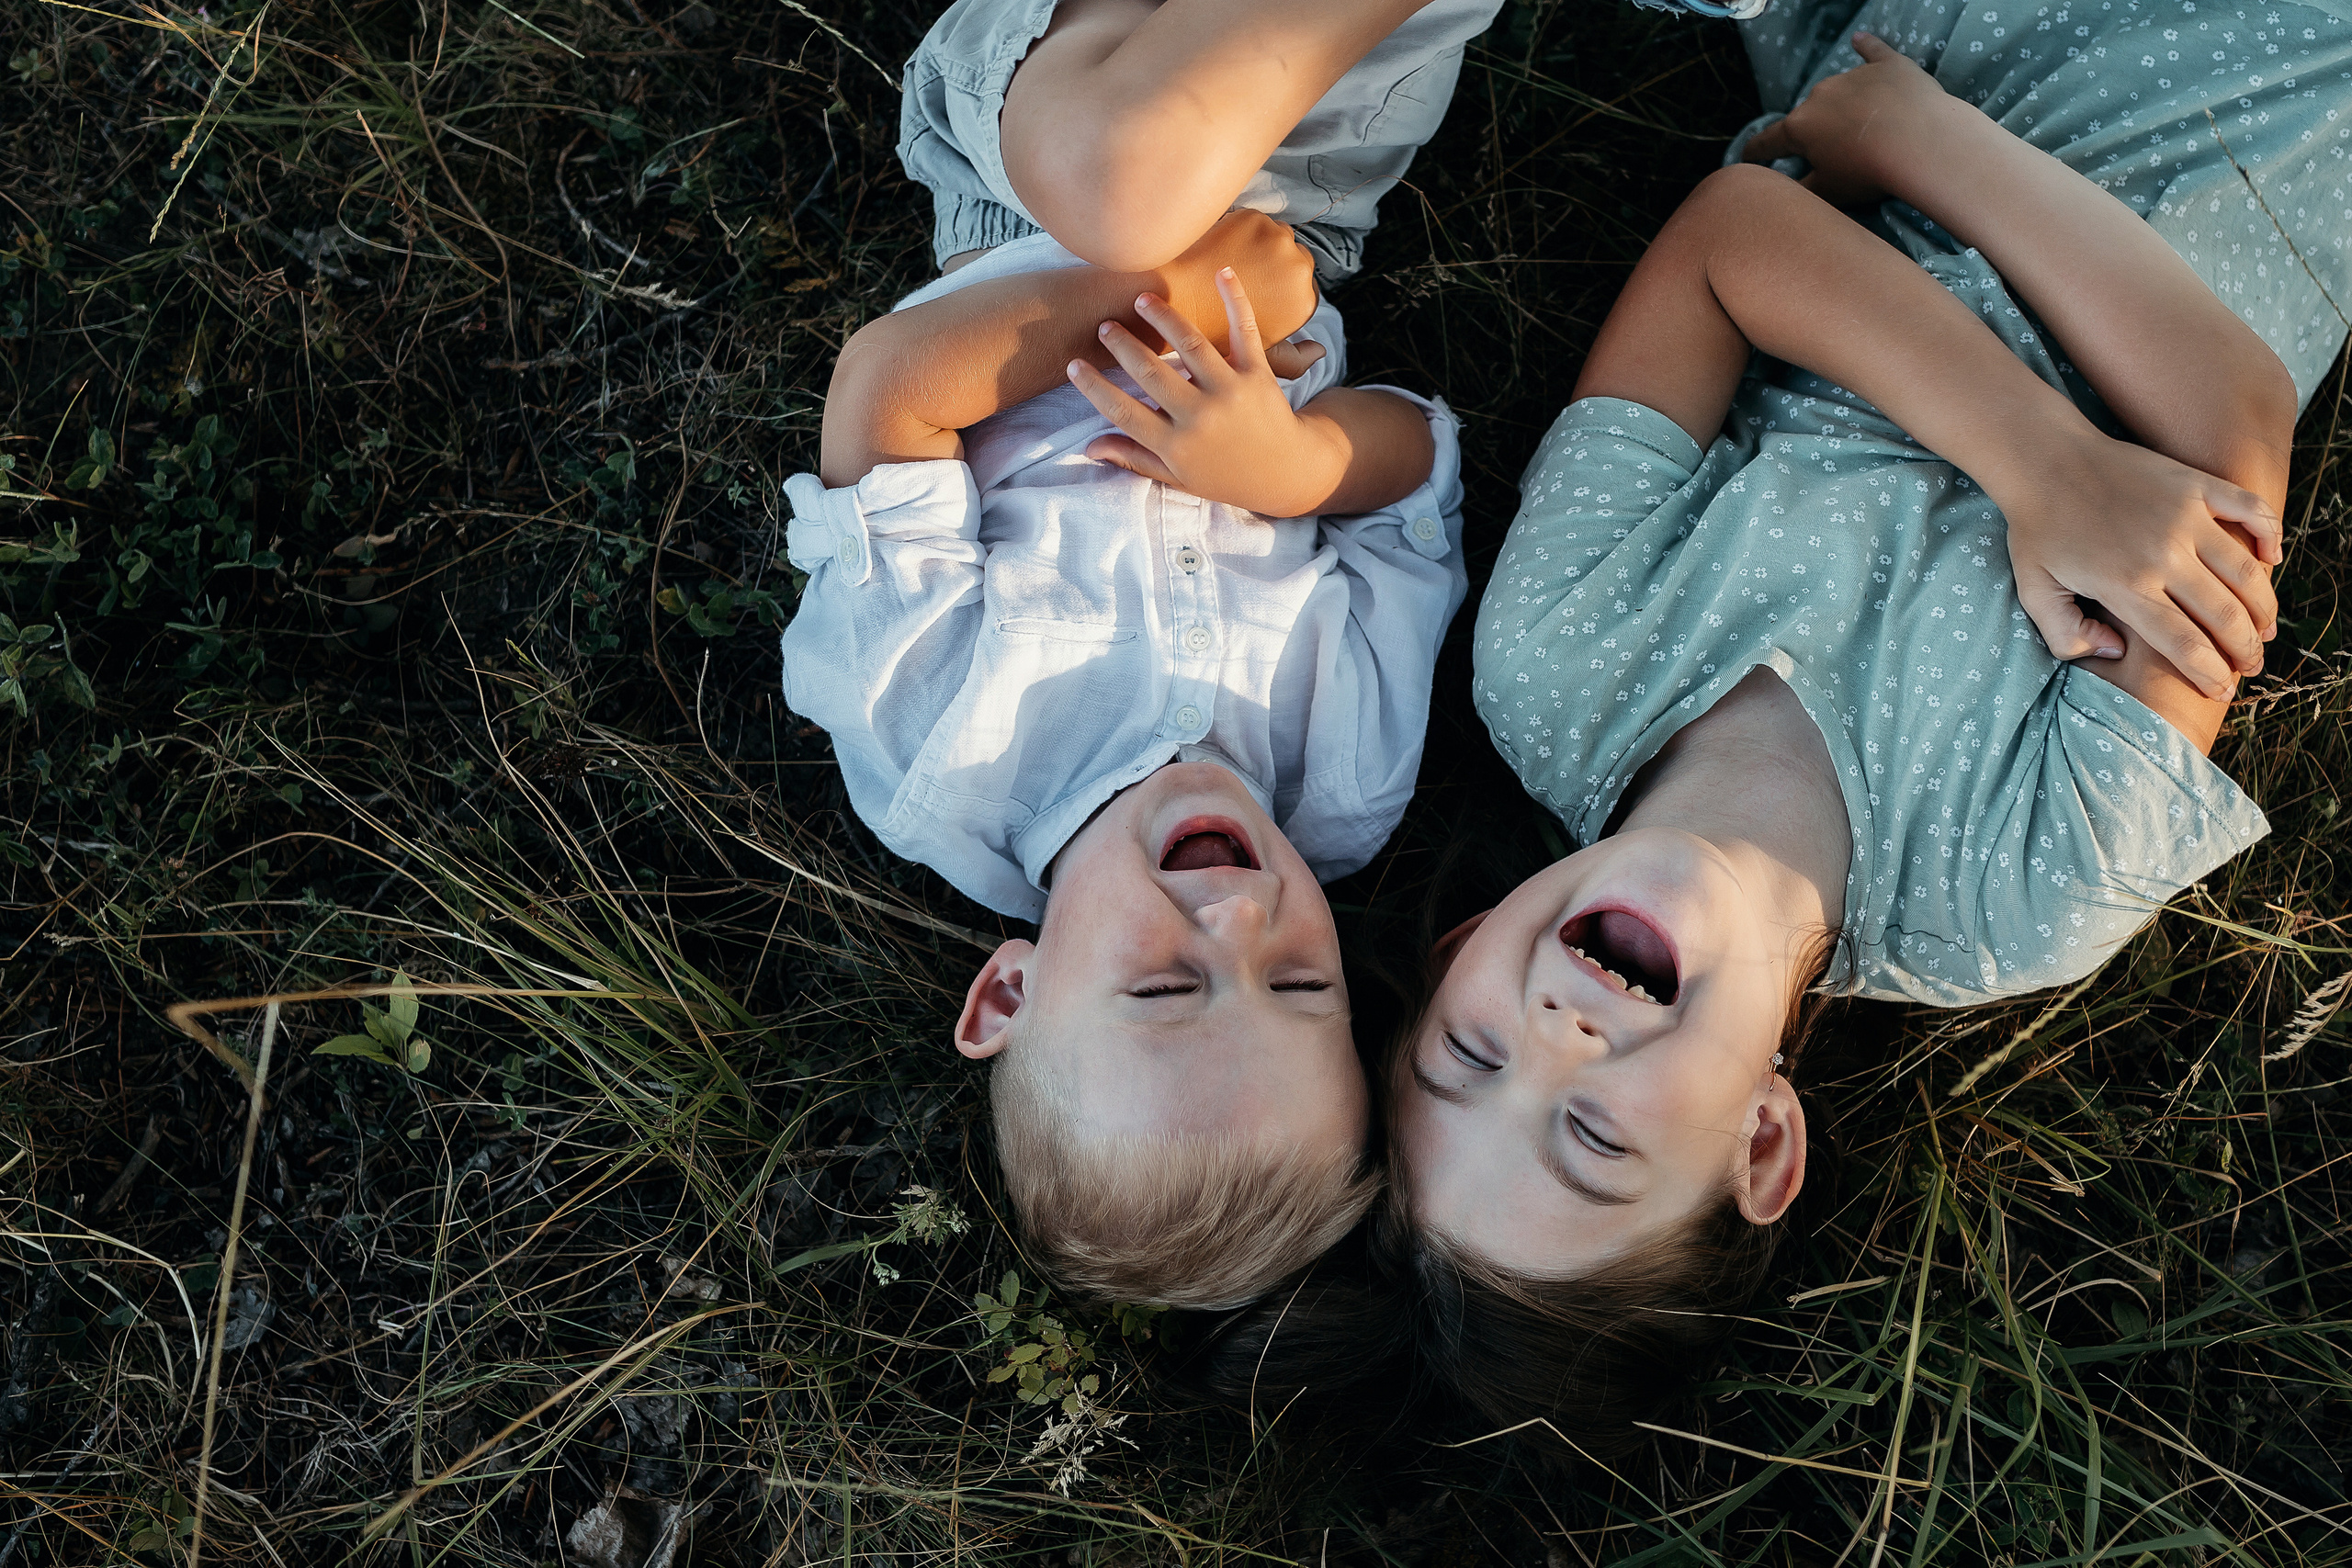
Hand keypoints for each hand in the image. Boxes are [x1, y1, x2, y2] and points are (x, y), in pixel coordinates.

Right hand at [1067, 269, 1348, 517]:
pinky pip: (1244, 330)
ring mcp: (1230, 392)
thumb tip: (1089, 447)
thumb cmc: (1225, 476)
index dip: (1094, 388)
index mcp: (1176, 445)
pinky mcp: (1259, 373)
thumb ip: (1134, 457)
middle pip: (1150, 373)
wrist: (1287, 472)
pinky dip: (1235, 298)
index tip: (1072, 365)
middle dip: (1122, 346)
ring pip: (1190, 345)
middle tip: (1104, 326)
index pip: (1123, 413)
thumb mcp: (1178, 476)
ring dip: (1162, 318)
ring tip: (1142, 299)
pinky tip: (1222, 272)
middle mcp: (1200, 417)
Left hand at [1151, 210, 1320, 360]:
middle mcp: (1298, 269)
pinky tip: (1216, 247)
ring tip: (1228, 261)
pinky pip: (1254, 220)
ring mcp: (1277, 241)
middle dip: (1272, 265)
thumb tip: (1319, 351)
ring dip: (1257, 245)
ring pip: (1274, 236)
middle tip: (1243, 275)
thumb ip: (1294, 361)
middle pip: (1293, 258)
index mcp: (1304, 301)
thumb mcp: (1256, 360)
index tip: (1259, 291)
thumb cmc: (1211, 335)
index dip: (1280, 289)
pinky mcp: (1253, 218)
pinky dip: (1238, 230)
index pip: (1303, 287)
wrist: (1171, 299)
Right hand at [1742, 33, 1957, 206]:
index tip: (1748, 159)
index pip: (1767, 142)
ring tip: (1862, 126)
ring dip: (1841, 105)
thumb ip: (1803, 190)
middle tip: (1832, 153)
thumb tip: (1788, 191)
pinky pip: (1872, 51)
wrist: (1922, 141)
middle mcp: (1818, 96)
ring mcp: (1852, 76)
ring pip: (1838, 91)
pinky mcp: (1887, 64)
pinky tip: (1859, 40)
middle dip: (1813, 132)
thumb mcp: (1829, 193)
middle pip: (1807, 116)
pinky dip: (1865, 47)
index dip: (1755, 153)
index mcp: (1799, 128)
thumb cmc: (1869, 171)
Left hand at [1999, 429, 2281, 696]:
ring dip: (2263, 606)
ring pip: (2246, 572)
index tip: (2223, 690)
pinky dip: (2270, 534)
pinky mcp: (2196, 485)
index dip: (2210, 674)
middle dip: (2245, 650)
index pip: (2184, 644)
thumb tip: (2116, 651)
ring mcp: (2185, 516)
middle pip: (2224, 615)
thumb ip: (2066, 635)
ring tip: (2265, 628)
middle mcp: (2164, 554)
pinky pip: (2249, 510)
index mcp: (2126, 586)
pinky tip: (2271, 558)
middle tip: (2252, 666)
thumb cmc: (2037, 530)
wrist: (2045, 462)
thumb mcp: (2035, 592)